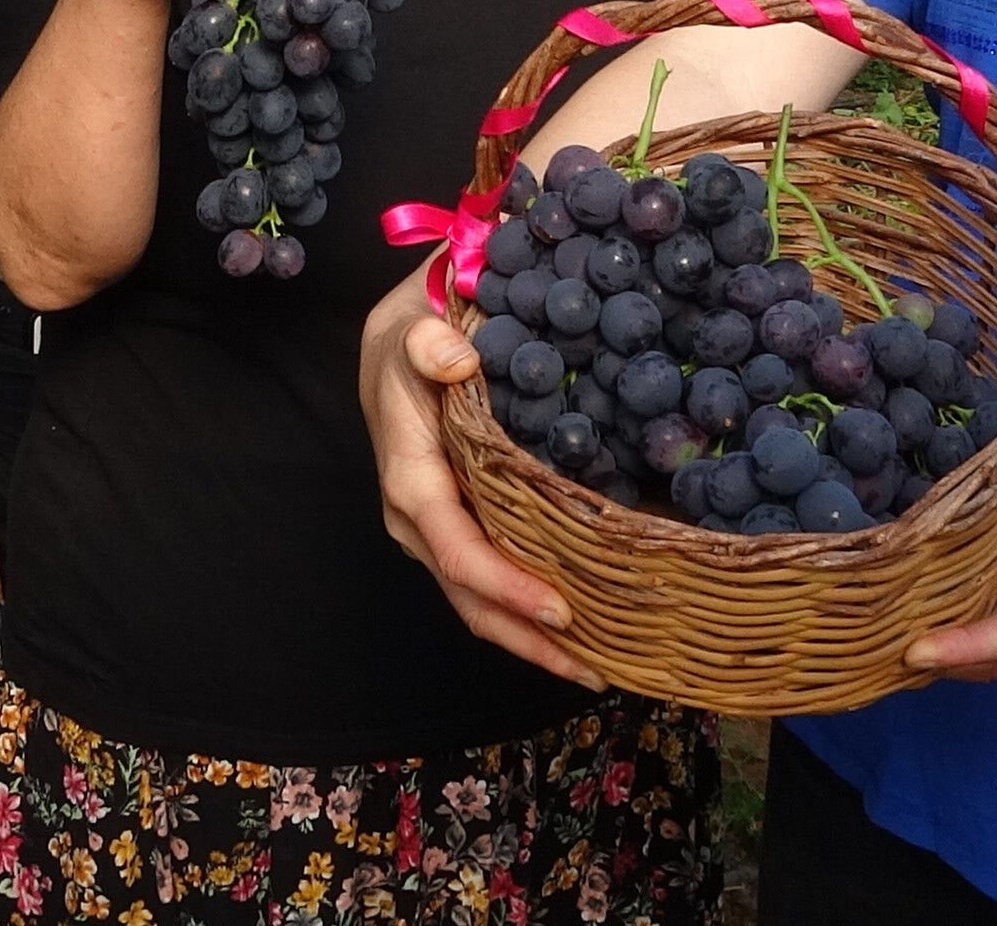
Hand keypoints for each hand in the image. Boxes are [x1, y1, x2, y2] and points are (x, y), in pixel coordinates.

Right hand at [360, 277, 601, 687]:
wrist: (395, 343)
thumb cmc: (409, 338)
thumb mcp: (412, 327)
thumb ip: (427, 344)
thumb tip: (454, 361)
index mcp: (410, 481)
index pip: (458, 551)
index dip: (507, 587)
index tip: (560, 609)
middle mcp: (419, 521)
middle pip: (472, 600)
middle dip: (530, 641)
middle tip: (598, 668)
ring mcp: (439, 531)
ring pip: (481, 603)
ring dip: (535, 639)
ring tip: (600, 662)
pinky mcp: (461, 527)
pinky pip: (492, 582)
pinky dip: (531, 610)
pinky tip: (582, 624)